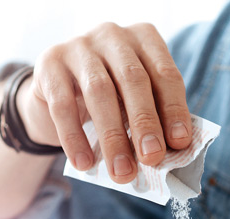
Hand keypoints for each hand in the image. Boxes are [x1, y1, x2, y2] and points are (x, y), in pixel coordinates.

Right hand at [16, 22, 192, 180]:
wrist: (58, 91)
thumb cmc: (112, 98)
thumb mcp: (136, 102)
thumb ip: (155, 118)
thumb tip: (171, 152)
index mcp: (144, 39)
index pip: (165, 74)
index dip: (174, 109)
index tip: (180, 143)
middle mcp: (113, 36)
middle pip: (133, 79)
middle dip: (145, 123)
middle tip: (152, 158)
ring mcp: (79, 46)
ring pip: (99, 91)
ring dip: (113, 137)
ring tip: (122, 172)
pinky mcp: (49, 63)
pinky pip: (62, 104)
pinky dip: (74, 138)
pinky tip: (84, 163)